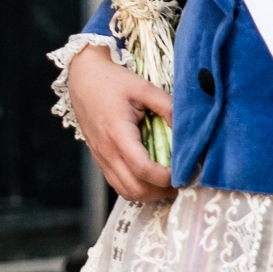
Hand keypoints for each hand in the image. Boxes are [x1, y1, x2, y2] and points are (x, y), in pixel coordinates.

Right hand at [68, 41, 174, 201]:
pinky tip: (151, 177)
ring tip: (168, 182)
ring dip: (150, 193)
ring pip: (126, 192)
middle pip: (136, 188)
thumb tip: (189, 129)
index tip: (184, 173)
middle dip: (162, 191)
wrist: (83, 78)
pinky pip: (118, 184)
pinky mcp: (100, 160)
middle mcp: (107, 151)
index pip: (143, 169)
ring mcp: (101, 158)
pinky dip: (137, 188)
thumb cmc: (112, 81)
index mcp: (118, 133)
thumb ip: (167, 107)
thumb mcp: (143, 88)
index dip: (165, 178)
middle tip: (181, 181)